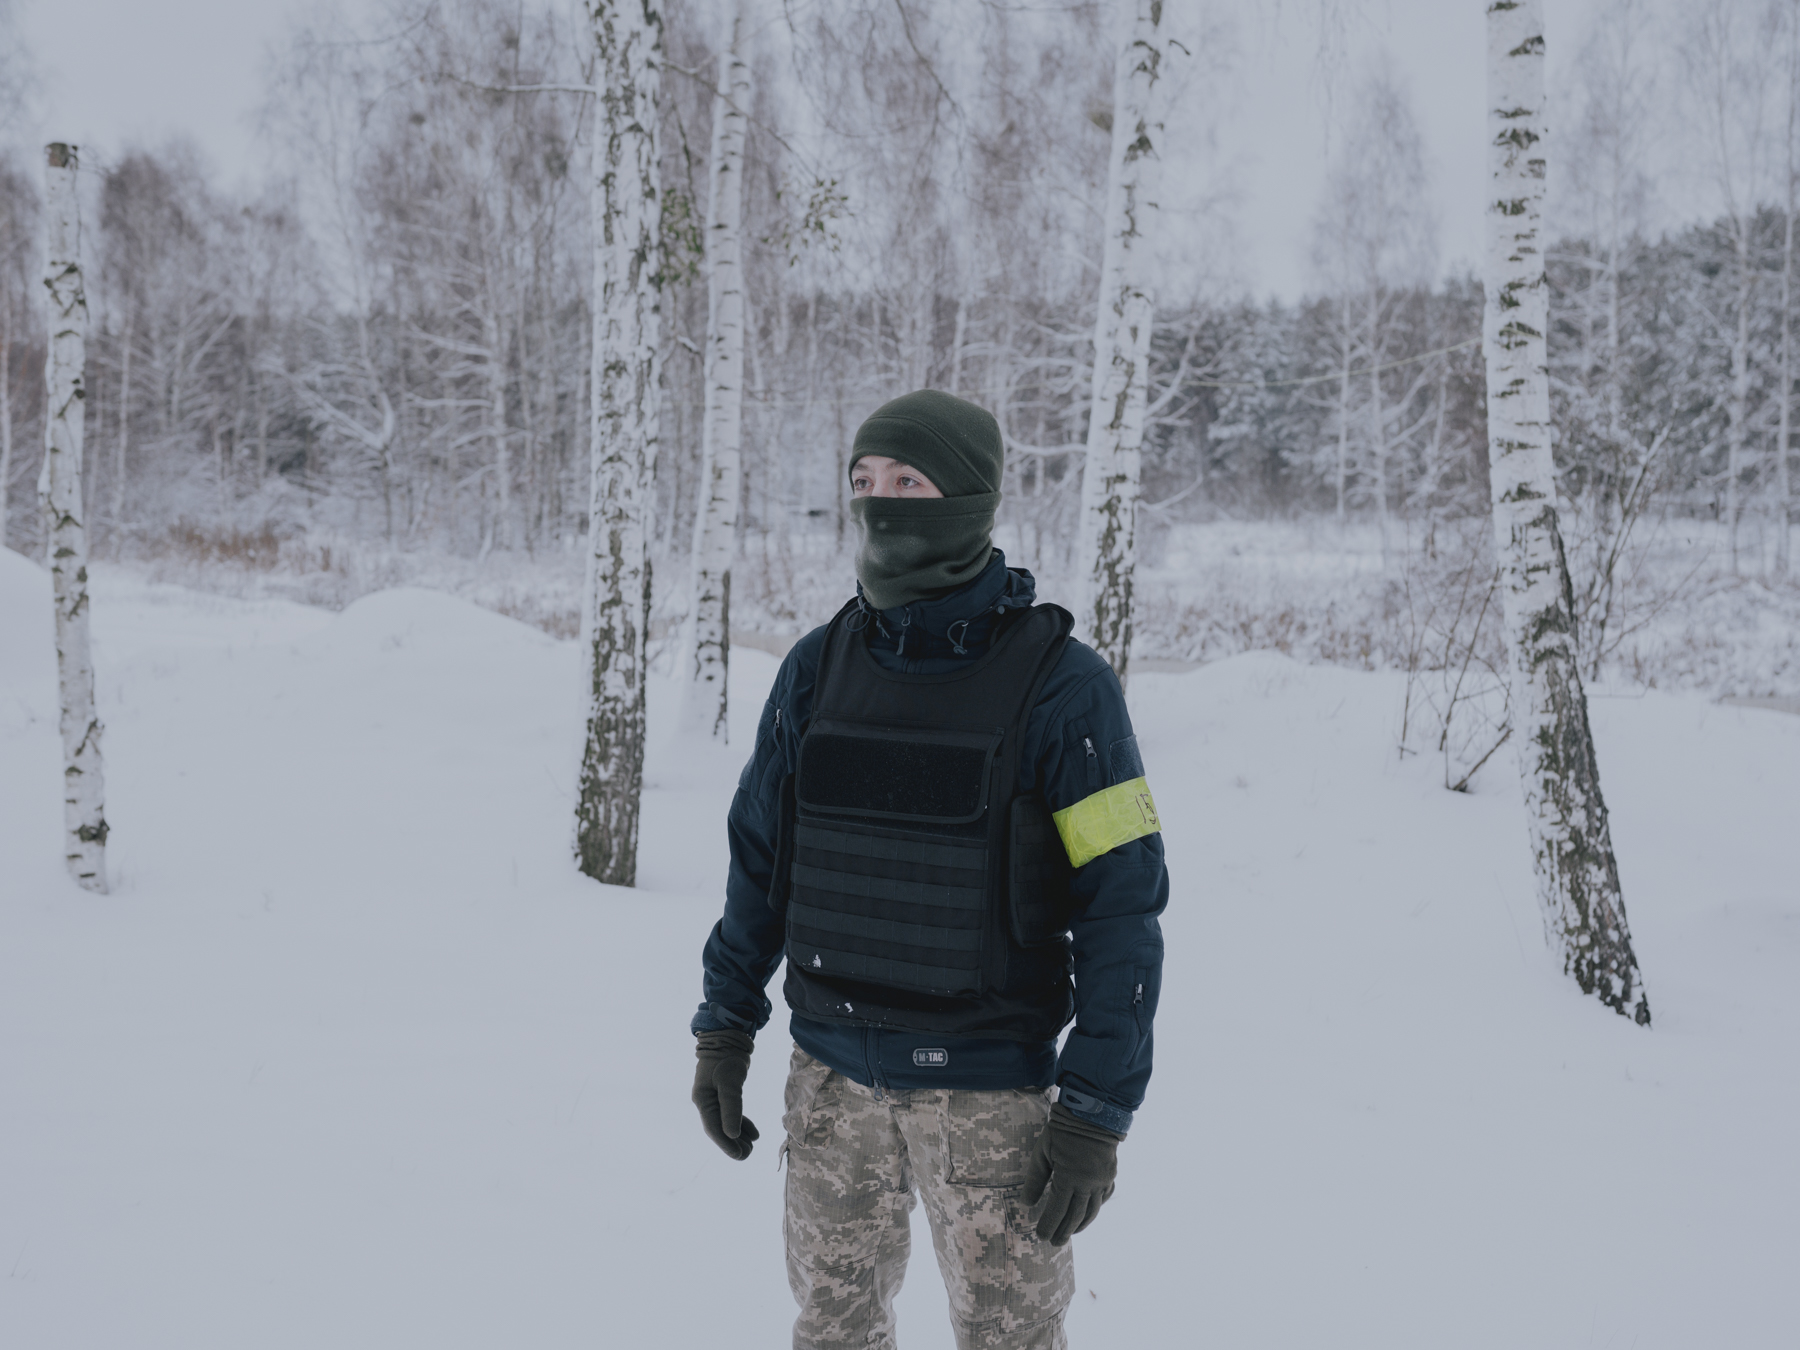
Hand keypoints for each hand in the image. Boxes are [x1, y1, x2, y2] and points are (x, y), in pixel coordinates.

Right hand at [692, 1030, 758, 1159]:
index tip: (740, 1155)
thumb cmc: (727, 1057)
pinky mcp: (722, 1093)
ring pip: (725, 1122)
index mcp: (702, 1100)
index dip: (726, 1144)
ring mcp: (713, 1097)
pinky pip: (730, 1113)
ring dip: (738, 1135)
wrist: (727, 1036)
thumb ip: (732, 1108)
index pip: (714, 1128)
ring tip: (752, 1147)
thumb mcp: (730, 1082)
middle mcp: (705, 1101)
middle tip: (748, 1154)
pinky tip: (754, 1133)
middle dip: (733, 1143)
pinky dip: (741, 1123)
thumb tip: (733, 1135)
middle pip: (718, 1128)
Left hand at [1022, 1102, 1121, 1245]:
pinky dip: (1095, 1208)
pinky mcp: (1110, 1175)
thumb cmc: (1062, 1130)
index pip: (1057, 1210)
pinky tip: (1088, 1213)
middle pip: (1075, 1215)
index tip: (1041, 1236)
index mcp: (1069, 1178)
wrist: (1093, 1114)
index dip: (1049, 1225)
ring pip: (1091, 1210)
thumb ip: (1035, 1179)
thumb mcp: (1042, 1152)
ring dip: (1080, 1224)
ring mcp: (1101, 1181)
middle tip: (1054, 1243)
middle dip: (1064, 1231)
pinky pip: (1103, 1197)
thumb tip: (1027, 1204)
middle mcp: (1088, 1184)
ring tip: (1071, 1233)